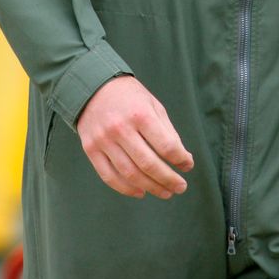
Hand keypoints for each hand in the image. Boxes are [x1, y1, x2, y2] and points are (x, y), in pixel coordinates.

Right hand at [76, 75, 193, 199]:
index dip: (180, 159)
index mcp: (140, 114)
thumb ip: (167, 131)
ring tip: (165, 192)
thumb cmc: (130, 97)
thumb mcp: (153, 105)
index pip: (165, 145)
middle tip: (181, 187)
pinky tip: (140, 192)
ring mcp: (103, 140)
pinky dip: (126, 189)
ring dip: (151, 187)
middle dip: (168, 179)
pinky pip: (109, 177)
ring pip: (130, 174)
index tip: (188, 165)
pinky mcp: (91, 149)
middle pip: (148, 164)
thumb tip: (183, 160)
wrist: (94, 86)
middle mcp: (121, 128)